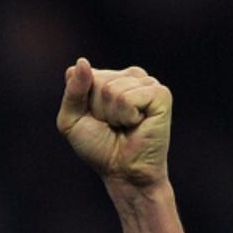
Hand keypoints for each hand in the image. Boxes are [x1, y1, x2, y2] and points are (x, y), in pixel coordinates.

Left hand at [56, 58, 170, 188]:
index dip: (81, 103)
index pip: (82, 74)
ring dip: (112, 115)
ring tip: (124, 125)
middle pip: (97, 81)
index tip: (93, 119)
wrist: (122, 170)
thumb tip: (82, 61)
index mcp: (110, 77)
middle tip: (111, 125)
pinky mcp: (161, 94)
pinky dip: (126, 116)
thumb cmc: (98, 147)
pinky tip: (137, 123)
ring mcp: (147, 83)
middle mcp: (130, 76)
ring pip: (113, 89)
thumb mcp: (71, 120)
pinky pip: (129, 98)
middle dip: (97, 109)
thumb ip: (72, 91)